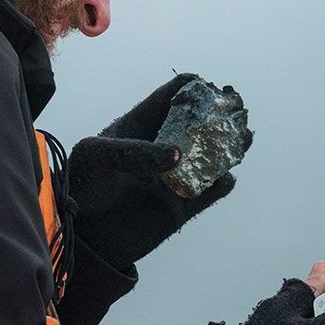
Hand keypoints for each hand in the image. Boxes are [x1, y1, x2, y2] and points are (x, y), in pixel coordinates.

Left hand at [67, 74, 252, 274]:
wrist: (82, 237)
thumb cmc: (80, 187)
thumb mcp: (96, 157)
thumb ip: (134, 151)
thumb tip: (178, 155)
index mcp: (141, 124)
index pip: (172, 96)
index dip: (191, 88)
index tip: (206, 87)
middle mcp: (163, 146)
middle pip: (201, 123)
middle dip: (220, 114)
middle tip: (234, 110)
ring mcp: (175, 175)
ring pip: (213, 155)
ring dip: (231, 146)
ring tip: (243, 138)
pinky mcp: (183, 206)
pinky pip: (213, 190)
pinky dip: (224, 182)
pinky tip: (224, 177)